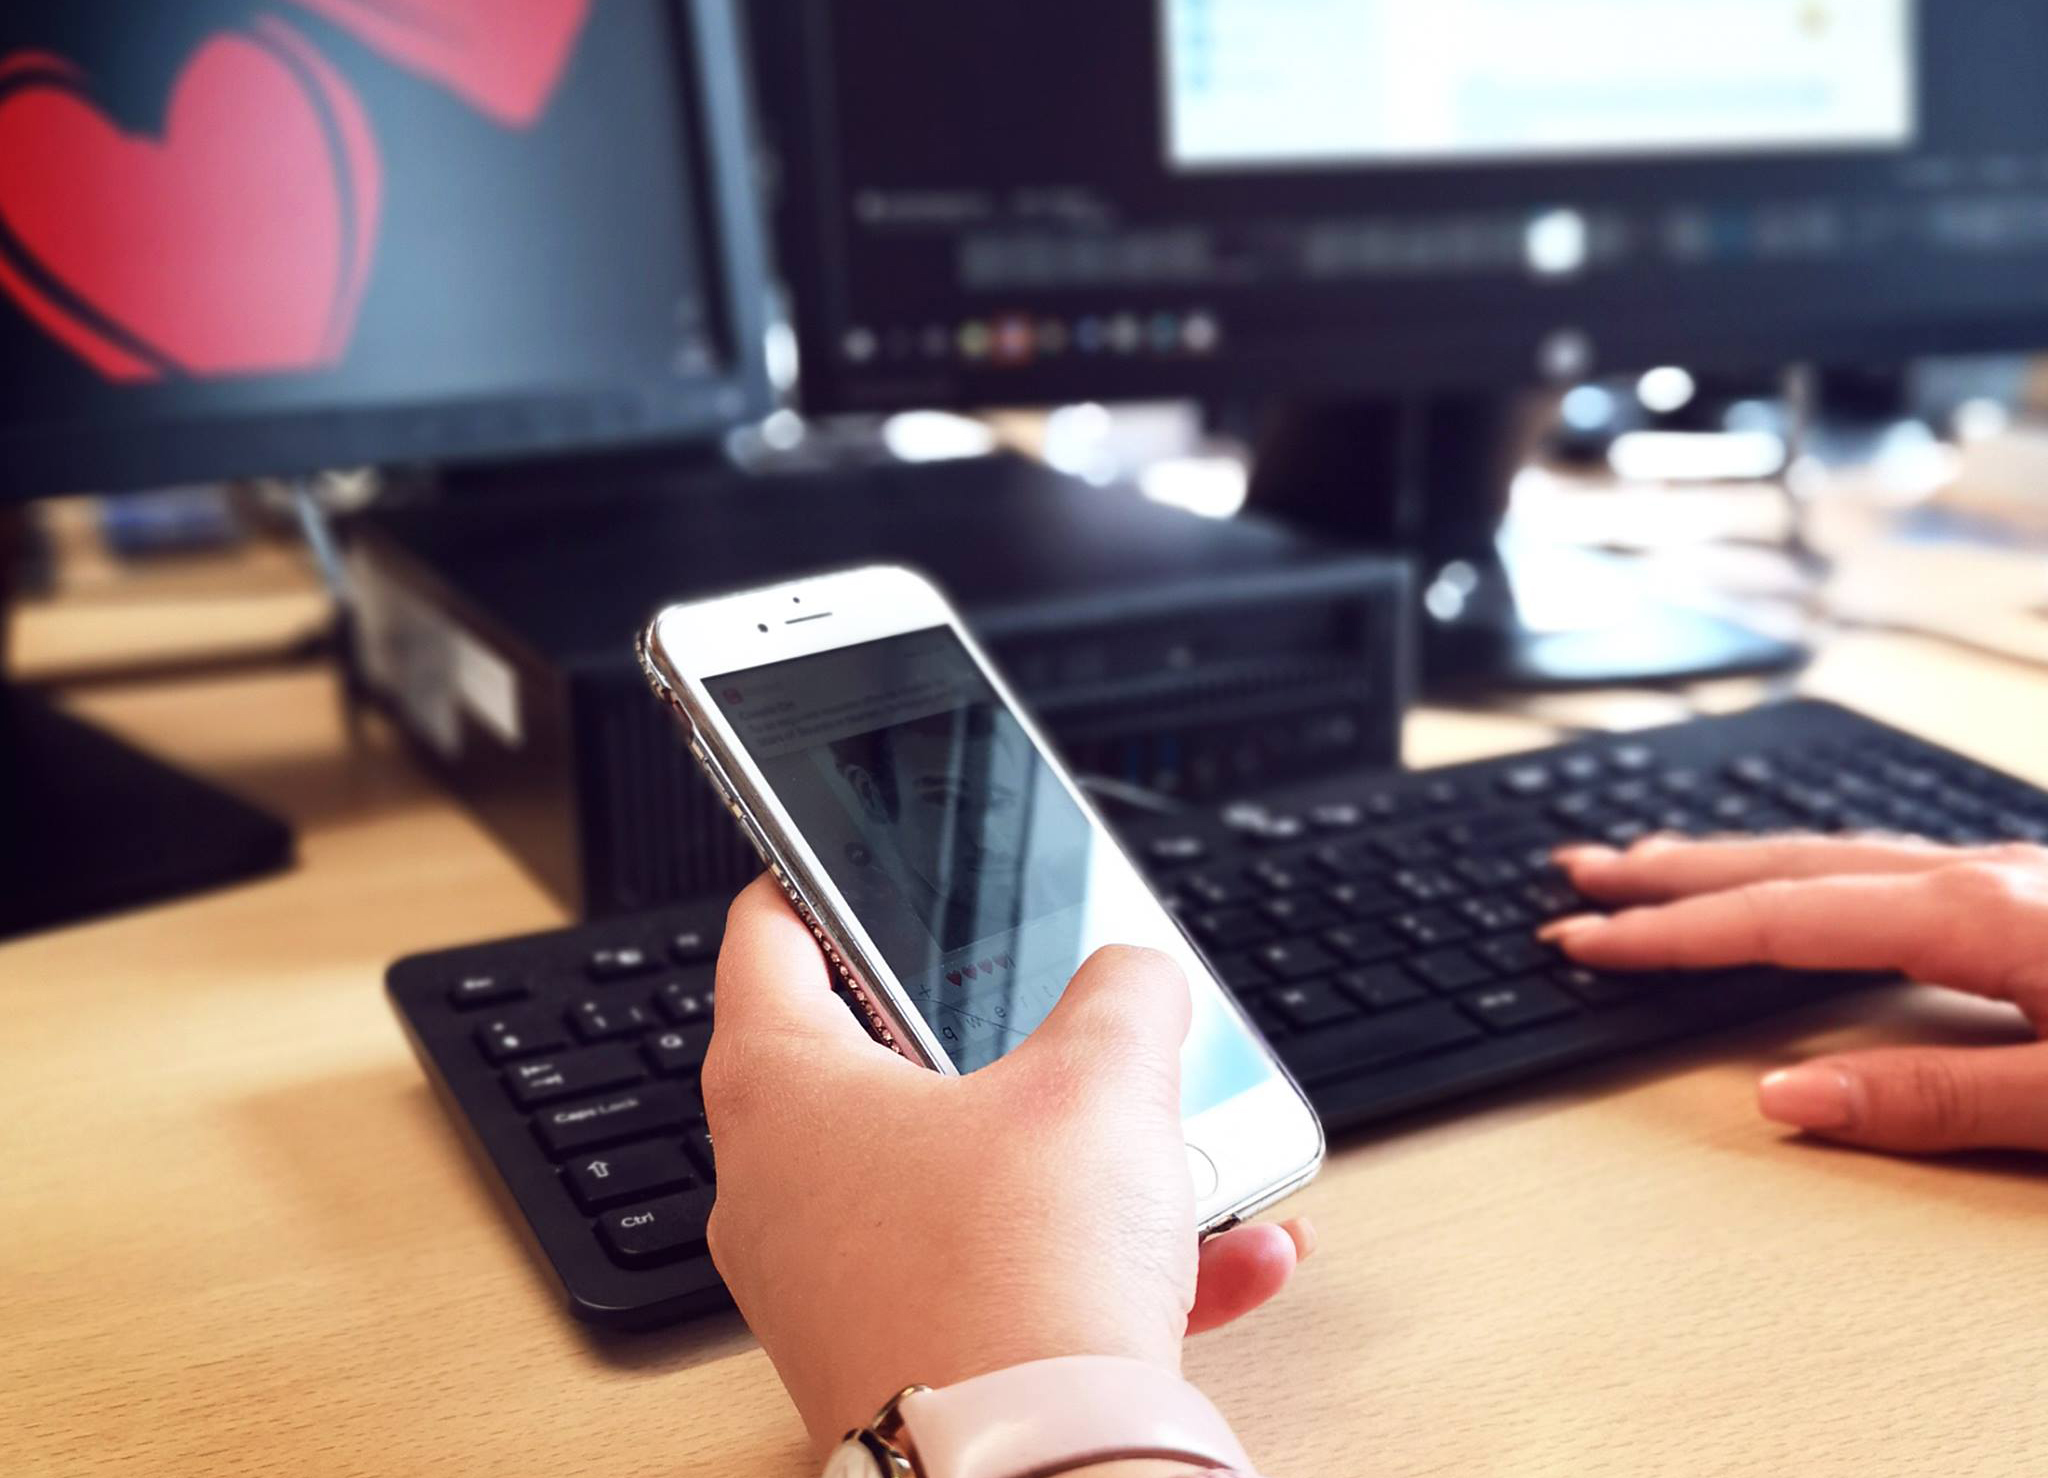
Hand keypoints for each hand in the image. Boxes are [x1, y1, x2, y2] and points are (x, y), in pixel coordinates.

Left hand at [703, 876, 1314, 1452]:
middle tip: (1032, 1002)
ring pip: (956, 1181)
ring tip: (1172, 1149)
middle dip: (978, 1035)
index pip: (764, 935)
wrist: (1036, 1473)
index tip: (841, 864)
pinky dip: (1096, 1260)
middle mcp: (778, 1184)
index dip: (808, 879)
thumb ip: (1125, 992)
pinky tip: (1227, 1257)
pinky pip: (997, 1278)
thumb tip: (1135, 978)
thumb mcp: (1103, 1081)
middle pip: (867, 1062)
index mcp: (785, 1084)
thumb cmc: (1022, 1276)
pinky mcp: (891, 1356)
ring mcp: (827, 1282)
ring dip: (1072, 1161)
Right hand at [1544, 834, 2047, 1154]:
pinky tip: (1803, 883)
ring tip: (1662, 864)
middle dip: (1672, 871)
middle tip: (1581, 872)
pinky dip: (1805, 871)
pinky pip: (1884, 866)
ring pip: (1835, 856)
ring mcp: (2014, 874)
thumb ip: (1935, 1100)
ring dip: (1734, 862)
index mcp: (1977, 915)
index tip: (1586, 938)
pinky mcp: (2039, 894)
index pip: (1780, 921)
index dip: (1670, 933)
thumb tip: (1787, 1097)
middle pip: (1788, 864)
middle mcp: (1985, 875)